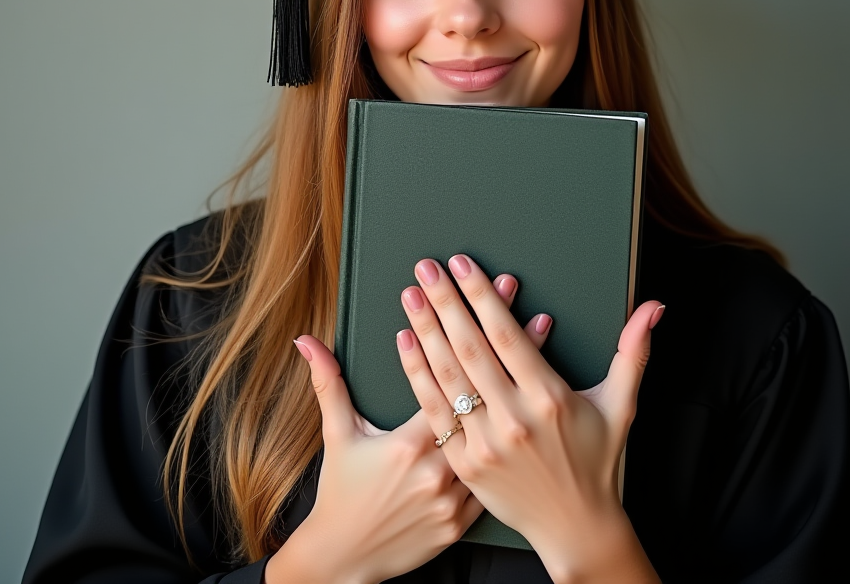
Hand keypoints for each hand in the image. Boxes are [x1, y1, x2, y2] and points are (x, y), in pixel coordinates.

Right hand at [267, 274, 543, 583]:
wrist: (343, 559)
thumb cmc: (340, 491)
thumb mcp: (337, 434)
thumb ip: (327, 383)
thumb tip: (305, 341)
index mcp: (409, 443)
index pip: (449, 375)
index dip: (470, 331)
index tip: (490, 293)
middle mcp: (438, 470)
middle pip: (481, 393)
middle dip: (505, 340)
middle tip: (525, 300)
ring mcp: (456, 500)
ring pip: (497, 437)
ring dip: (521, 394)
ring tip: (544, 355)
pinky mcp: (464, 523)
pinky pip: (495, 480)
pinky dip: (511, 451)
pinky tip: (535, 418)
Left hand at [397, 255, 663, 583]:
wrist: (576, 528)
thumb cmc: (598, 461)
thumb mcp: (620, 404)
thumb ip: (633, 351)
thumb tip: (654, 308)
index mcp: (549, 397)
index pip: (506, 333)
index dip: (481, 295)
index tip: (462, 265)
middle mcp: (515, 418)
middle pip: (471, 347)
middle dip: (445, 302)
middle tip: (425, 268)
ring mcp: (486, 443)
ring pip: (448, 376)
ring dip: (426, 330)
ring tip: (410, 295)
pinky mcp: (465, 464)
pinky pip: (434, 411)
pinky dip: (417, 375)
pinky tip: (405, 343)